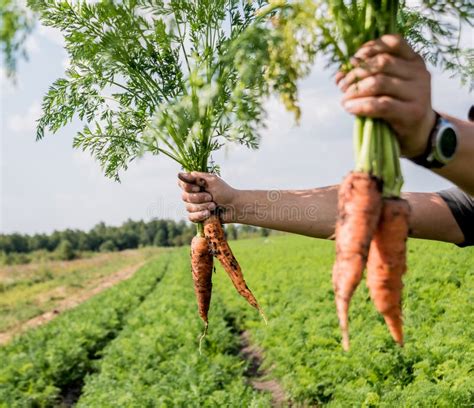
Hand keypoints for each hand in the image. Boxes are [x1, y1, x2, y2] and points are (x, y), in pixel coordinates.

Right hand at [177, 172, 237, 222]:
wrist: (234, 207)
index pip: (181, 183)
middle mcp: (193, 193)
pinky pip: (191, 217)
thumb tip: (179, 174)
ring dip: (202, 207)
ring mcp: (194, 205)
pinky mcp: (197, 216)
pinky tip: (208, 214)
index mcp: (195, 183)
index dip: (188, 187)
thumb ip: (196, 178)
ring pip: (188, 207)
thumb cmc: (225, 192)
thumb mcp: (212, 181)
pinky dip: (200, 215)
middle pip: (185, 196)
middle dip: (199, 198)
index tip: (199, 188)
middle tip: (211, 197)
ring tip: (213, 206)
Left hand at [336, 34, 435, 157]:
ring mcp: (419, 92)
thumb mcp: (387, 85)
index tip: (351, 62)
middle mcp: (419, 72)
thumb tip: (340, 72)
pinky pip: (381, 105)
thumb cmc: (396, 106)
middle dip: (356, 72)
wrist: (418, 133)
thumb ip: (370, 73)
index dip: (369, 48)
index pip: (393, 42)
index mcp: (414, 60)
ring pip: (379, 83)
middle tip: (341, 85)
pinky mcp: (412, 112)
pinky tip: (349, 108)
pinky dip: (360, 105)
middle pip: (382, 63)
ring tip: (344, 99)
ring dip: (355, 90)